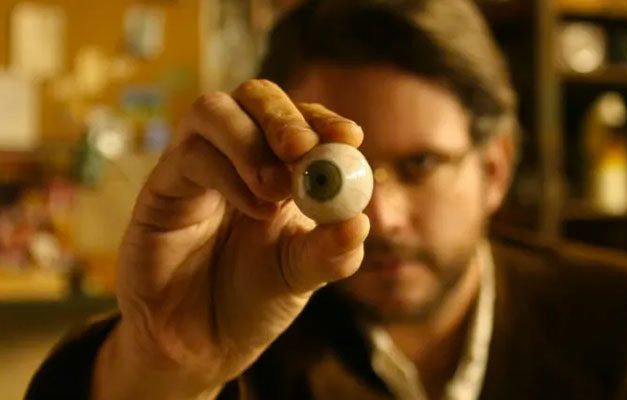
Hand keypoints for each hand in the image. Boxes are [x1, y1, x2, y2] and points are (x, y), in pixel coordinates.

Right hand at [92, 80, 369, 398]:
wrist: (198, 342)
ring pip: (213, 110)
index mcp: (281, 168)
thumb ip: (331, 251)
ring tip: (276, 192)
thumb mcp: (303, 275)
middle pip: (256, 96)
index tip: (349, 138)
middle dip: (284, 117)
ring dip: (250, 142)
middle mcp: (239, 156)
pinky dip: (227, 173)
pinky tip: (252, 208)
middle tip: (304, 149)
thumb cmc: (255, 300)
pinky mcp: (163, 185)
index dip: (324, 121)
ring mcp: (198, 165)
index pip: (302, 121)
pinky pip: (189, 155)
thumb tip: (360, 222)